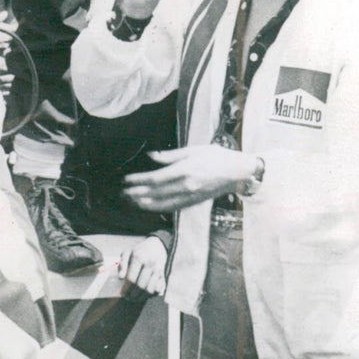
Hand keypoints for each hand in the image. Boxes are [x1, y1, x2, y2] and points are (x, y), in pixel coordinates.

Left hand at [118, 235, 166, 295]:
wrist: (158, 246)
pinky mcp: (163, 275)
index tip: (122, 293)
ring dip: (141, 297)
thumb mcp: (128, 252)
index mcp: (139, 257)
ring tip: (135, 298)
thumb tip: (120, 277)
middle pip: (140, 286)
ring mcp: (157, 270)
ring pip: (149, 290)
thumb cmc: (140, 250)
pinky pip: (157, 290)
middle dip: (132, 294)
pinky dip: (151, 295)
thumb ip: (122, 263)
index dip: (126, 288)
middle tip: (128, 297)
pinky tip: (144, 295)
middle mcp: (149, 264)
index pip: (131, 278)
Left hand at [124, 145, 255, 211]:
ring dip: (143, 204)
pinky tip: (148, 206)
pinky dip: (157, 208)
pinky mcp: (193, 203)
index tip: (126, 180)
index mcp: (184, 170)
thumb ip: (170, 155)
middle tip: (121, 193)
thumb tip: (151, 156)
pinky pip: (171, 208)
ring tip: (130, 201)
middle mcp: (185, 186)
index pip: (155, 179)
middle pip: (155, 193)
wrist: (237, 173)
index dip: (138, 181)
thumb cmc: (216, 157)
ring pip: (161, 204)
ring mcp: (189, 197)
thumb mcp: (193, 149)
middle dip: (136, 194)